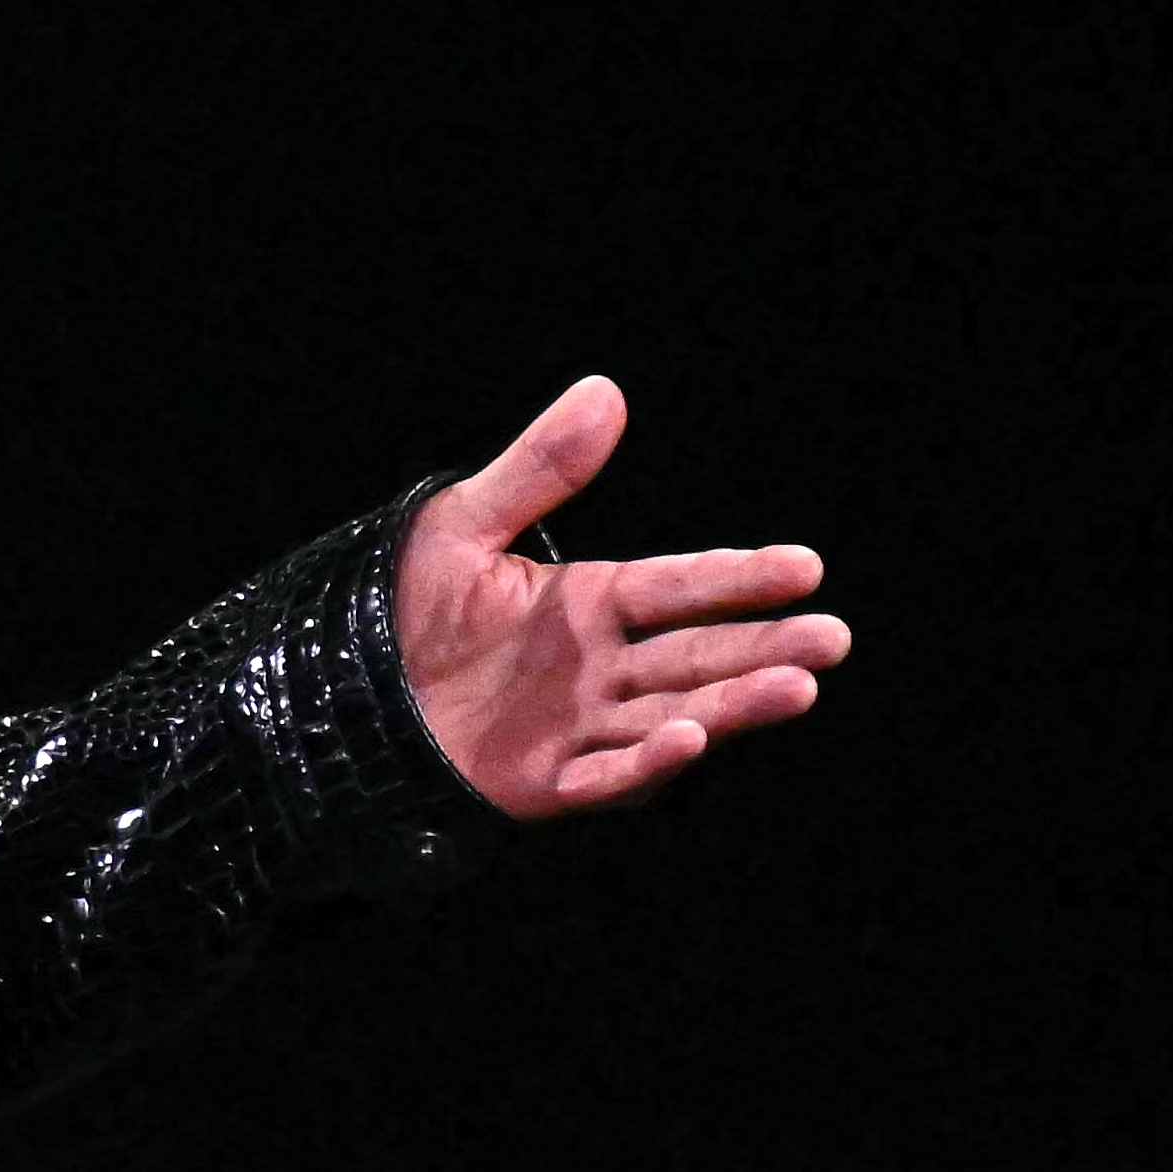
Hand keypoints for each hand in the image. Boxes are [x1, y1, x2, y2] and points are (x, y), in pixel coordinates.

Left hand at [393, 375, 848, 819]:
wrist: (339, 693)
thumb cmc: (399, 609)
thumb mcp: (461, 527)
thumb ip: (538, 470)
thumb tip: (605, 390)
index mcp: (591, 602)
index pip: (681, 586)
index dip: (741, 577)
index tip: (807, 566)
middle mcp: (600, 667)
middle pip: (698, 655)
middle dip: (767, 646)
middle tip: (833, 637)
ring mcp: (579, 727)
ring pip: (674, 714)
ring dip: (734, 705)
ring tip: (798, 688)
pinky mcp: (545, 780)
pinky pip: (605, 775)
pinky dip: (647, 763)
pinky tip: (688, 738)